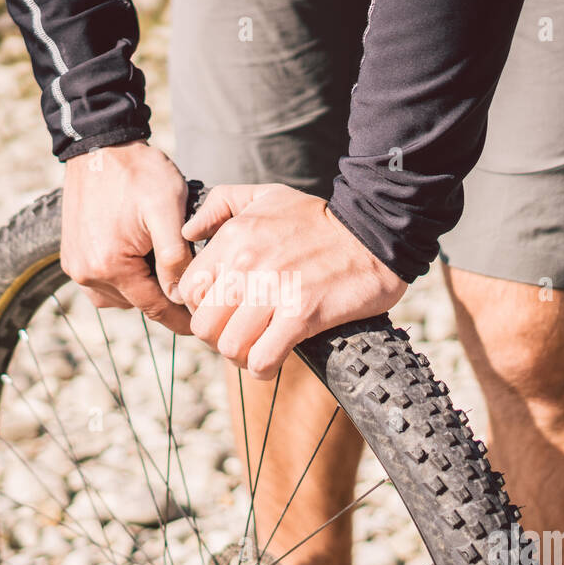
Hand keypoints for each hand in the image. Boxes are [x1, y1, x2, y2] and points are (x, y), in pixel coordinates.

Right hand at [60, 141, 191, 334]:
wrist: (100, 146)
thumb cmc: (138, 173)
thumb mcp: (168, 211)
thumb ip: (175, 258)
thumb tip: (181, 297)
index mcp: (110, 266)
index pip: (155, 308)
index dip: (182, 319)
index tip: (202, 324)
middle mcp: (86, 273)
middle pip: (138, 303)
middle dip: (164, 296)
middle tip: (191, 281)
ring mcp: (75, 266)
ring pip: (122, 296)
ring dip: (144, 286)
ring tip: (161, 258)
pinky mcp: (72, 257)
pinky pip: (104, 282)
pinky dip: (124, 276)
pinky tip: (139, 255)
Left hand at [179, 184, 406, 378]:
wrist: (374, 232)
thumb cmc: (318, 218)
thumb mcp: (265, 196)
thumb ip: (220, 205)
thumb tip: (188, 231)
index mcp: (234, 238)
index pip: (188, 291)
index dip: (201, 309)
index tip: (222, 312)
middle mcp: (247, 265)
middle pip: (204, 325)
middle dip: (217, 337)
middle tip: (238, 335)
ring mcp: (274, 291)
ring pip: (230, 346)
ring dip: (241, 356)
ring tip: (256, 349)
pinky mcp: (302, 315)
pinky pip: (263, 359)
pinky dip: (263, 368)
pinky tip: (273, 360)